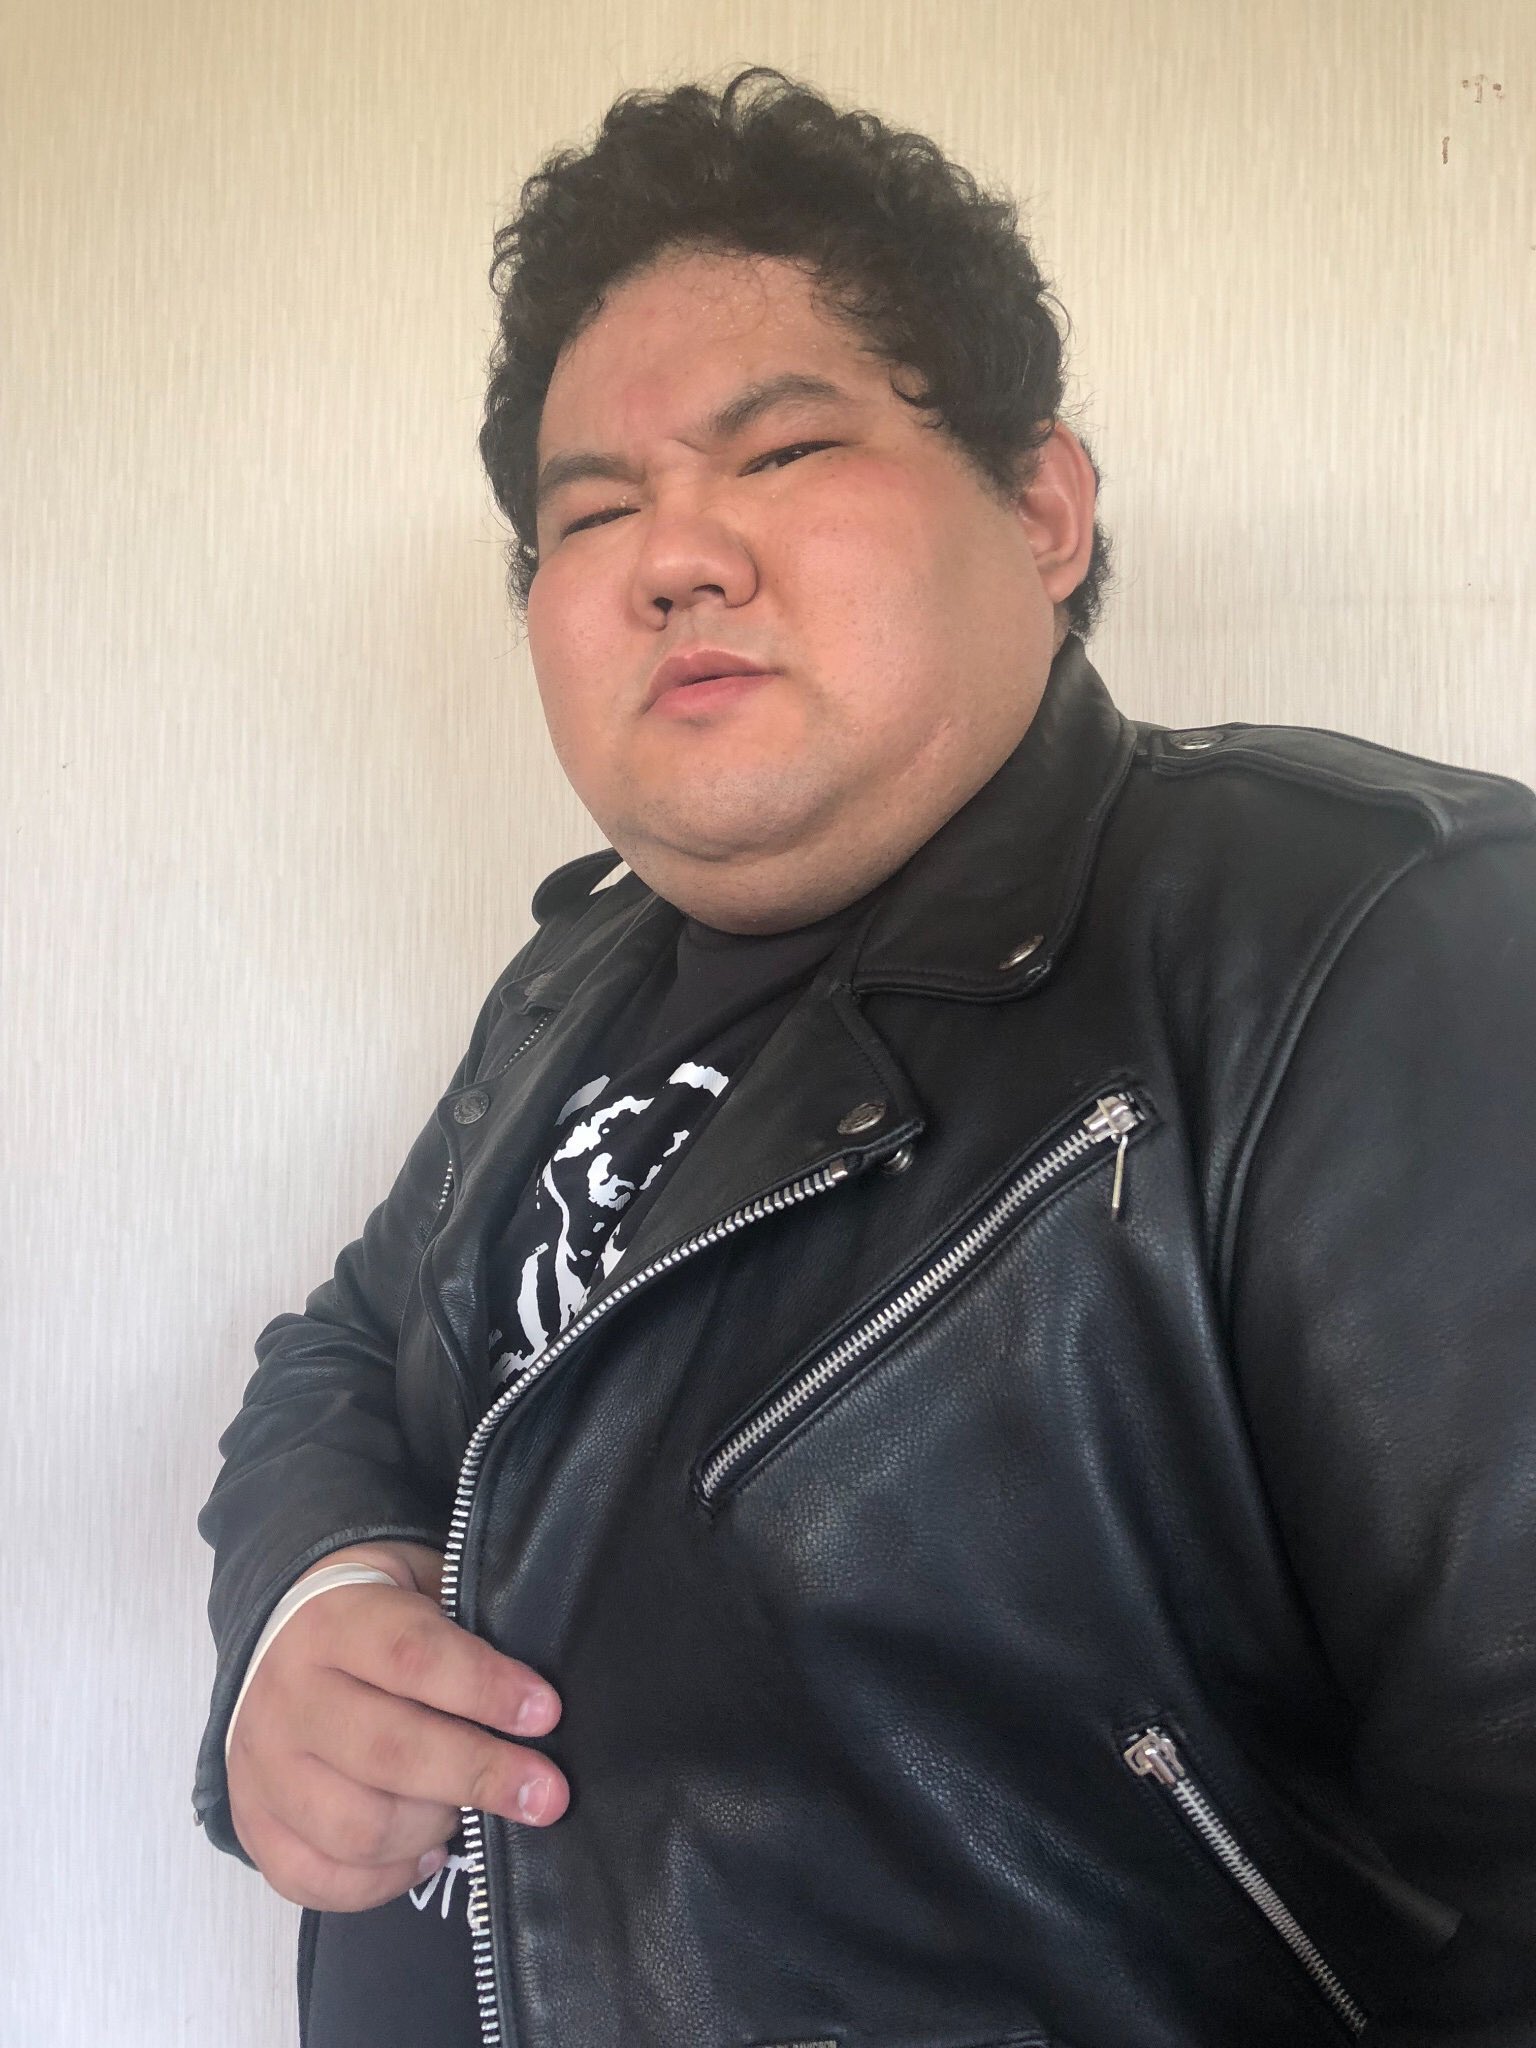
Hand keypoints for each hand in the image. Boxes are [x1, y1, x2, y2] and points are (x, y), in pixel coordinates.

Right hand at [226, 1541, 567, 1910]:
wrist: (280, 1638)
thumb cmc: (376, 1620)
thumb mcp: (417, 1588)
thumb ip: (467, 1631)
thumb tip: (536, 1704)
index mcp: (332, 1624)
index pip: (413, 1657)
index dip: (486, 1689)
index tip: (546, 1713)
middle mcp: (287, 1697)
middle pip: (389, 1752)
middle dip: (480, 1776)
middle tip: (546, 1794)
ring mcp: (261, 1768)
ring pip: (356, 1829)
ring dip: (432, 1829)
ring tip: (467, 1813)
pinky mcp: (252, 1824)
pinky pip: (317, 1881)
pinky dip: (385, 1881)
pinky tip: (426, 1851)